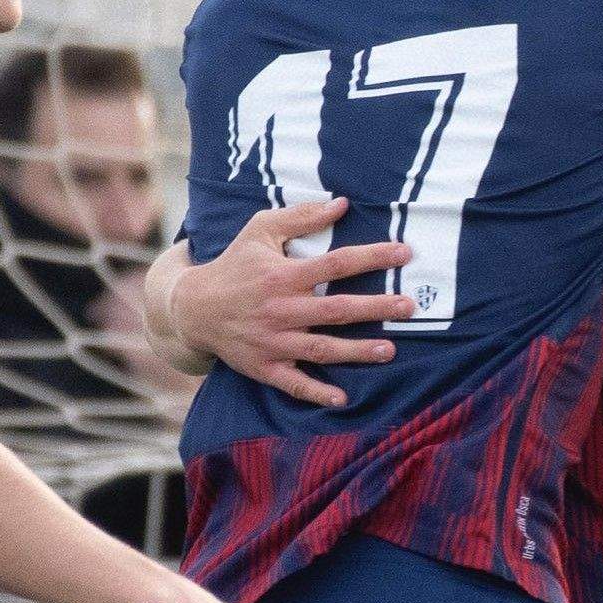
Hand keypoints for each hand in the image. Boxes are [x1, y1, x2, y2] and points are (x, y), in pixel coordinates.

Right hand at [170, 197, 414, 406]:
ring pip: (321, 349)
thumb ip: (301, 217)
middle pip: (337, 309)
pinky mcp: (264, 367)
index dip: (372, 257)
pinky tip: (342, 398)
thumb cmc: (234, 264)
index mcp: (283, 274)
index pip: (336, 263)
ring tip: (389, 350)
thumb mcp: (261, 230)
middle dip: (376, 307)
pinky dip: (317, 392)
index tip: (404, 253)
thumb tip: (342, 204)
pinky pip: (294, 384)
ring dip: (357, 351)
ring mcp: (273, 342)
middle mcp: (282, 309)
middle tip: (409, 305)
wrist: (193, 308)